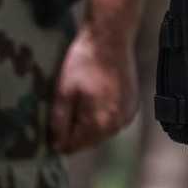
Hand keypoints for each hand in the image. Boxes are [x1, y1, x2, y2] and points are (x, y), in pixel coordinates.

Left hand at [50, 28, 137, 153]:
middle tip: (67, 106)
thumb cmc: (84, 63)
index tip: (55, 120)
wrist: (111, 39)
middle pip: (89, 142)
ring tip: (82, 98)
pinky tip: (97, 95)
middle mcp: (116, 126)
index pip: (73, 148)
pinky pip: (113, 121)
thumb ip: (59, 122)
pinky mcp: (132, 106)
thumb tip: (56, 145)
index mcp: (98, 124)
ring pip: (102, 132)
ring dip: (90, 123)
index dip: (59, 138)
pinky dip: (104, 114)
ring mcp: (127, 117)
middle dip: (75, 131)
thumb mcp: (63, 91)